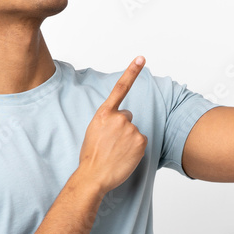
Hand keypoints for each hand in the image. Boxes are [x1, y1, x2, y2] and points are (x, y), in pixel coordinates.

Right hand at [78, 56, 147, 194]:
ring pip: (134, 131)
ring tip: (116, 151)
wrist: (94, 175)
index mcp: (104, 113)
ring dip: (128, 139)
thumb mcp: (94, 131)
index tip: (142, 58)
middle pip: (128, 116)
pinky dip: (135, 149)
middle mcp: (119, 117)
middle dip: (123, 127)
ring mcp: (131, 129)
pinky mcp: (141, 141)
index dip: (132, 71)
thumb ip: (108, 120)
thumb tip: (122, 120)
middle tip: (111, 143)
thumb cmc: (92, 156)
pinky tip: (125, 156)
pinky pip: (141, 141)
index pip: (121, 88)